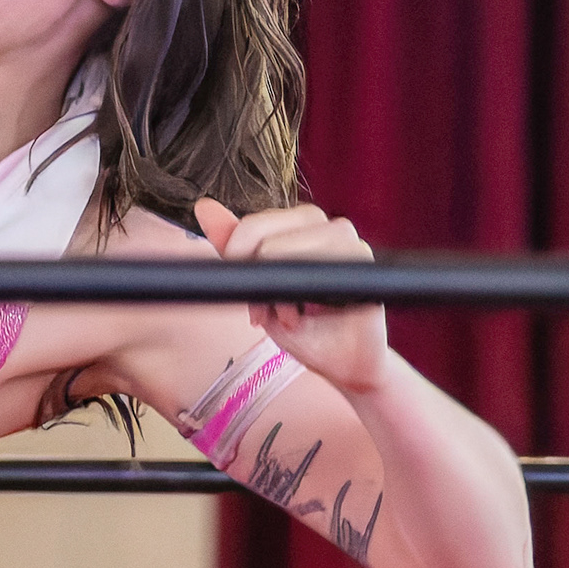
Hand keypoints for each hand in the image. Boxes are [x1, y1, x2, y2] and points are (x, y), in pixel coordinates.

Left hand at [196, 195, 388, 397]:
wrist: (340, 361)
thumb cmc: (302, 325)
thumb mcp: (257, 287)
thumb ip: (233, 247)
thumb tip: (204, 206)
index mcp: (298, 227)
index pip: (256, 221)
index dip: (238, 249)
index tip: (239, 283)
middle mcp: (324, 226)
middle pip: (272, 229)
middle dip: (257, 270)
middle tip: (263, 308)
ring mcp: (347, 240)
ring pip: (294, 245)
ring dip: (280, 287)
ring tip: (285, 315)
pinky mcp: (364, 260)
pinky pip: (326, 263)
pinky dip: (307, 294)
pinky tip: (307, 313)